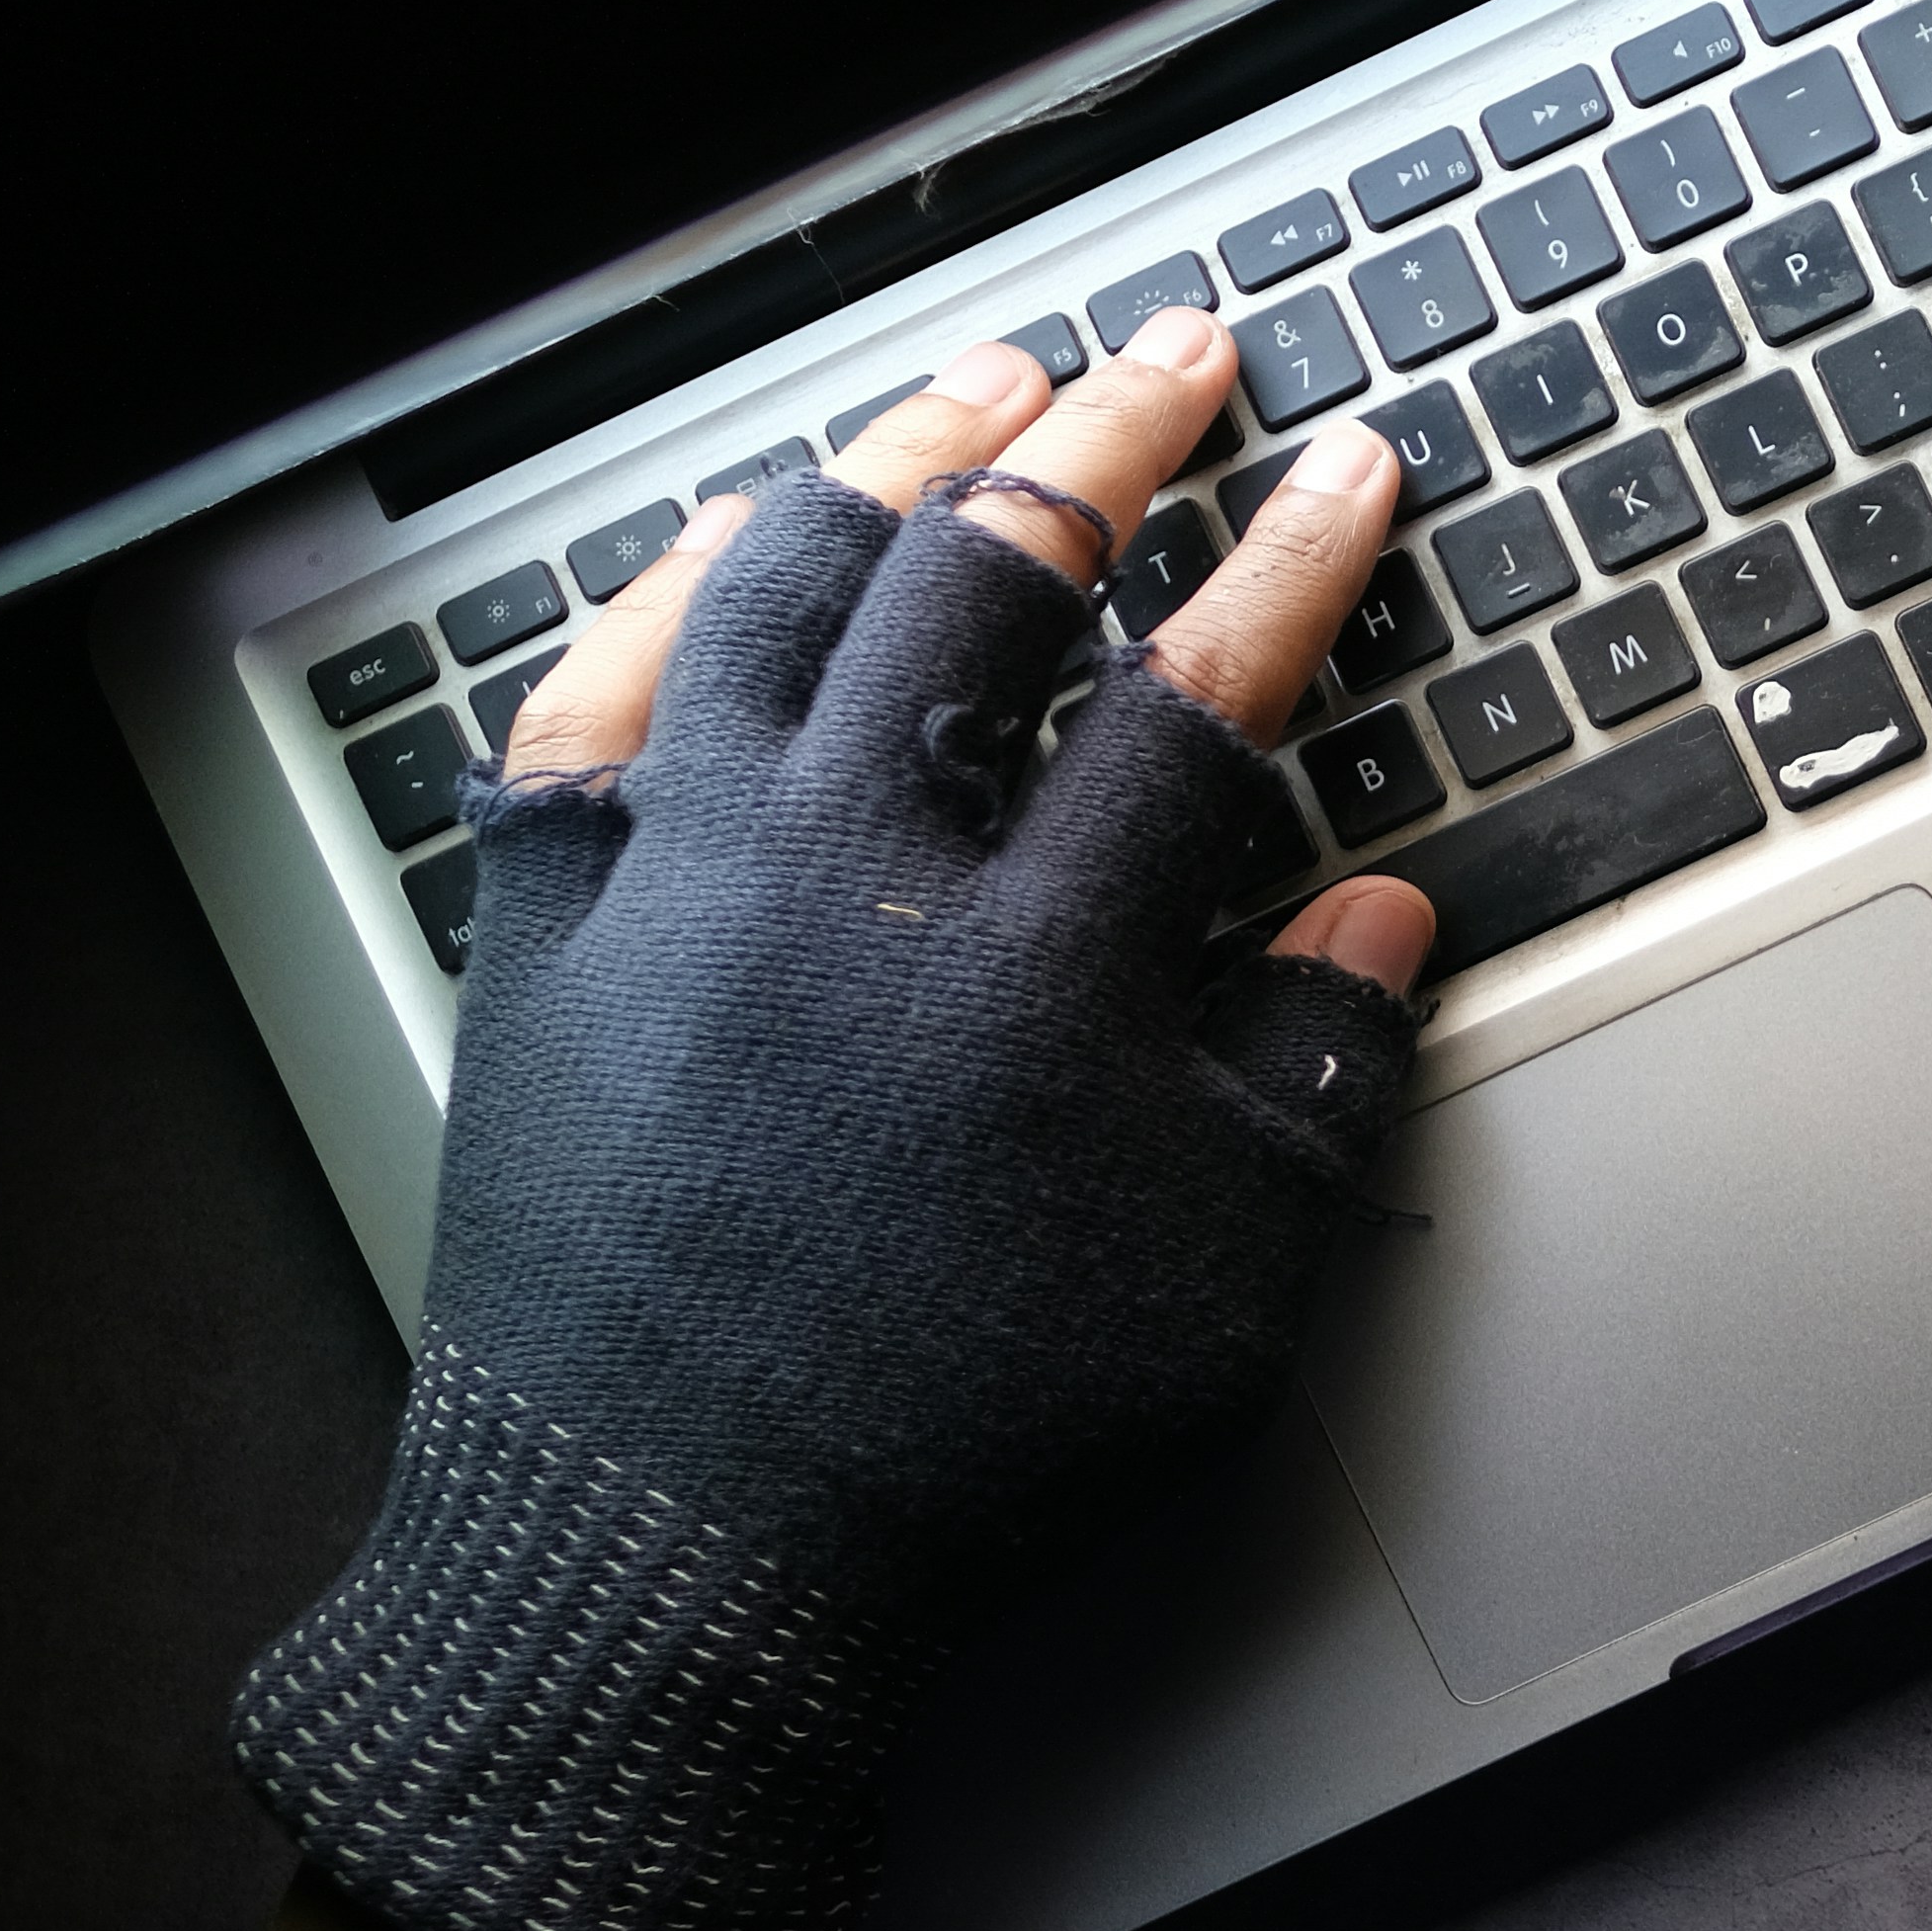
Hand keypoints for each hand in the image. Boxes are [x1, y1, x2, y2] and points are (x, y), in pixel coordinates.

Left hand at [234, 310, 1443, 1930]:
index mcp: (1040, 966)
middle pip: (992, 576)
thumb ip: (1312, 1079)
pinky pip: (606, 680)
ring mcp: (682, 874)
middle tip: (1182, 361)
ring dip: (902, 460)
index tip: (1356, 473)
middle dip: (1112, 444)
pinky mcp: (550, 914)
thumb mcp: (1217, 1293)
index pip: (1204, 696)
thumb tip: (1380, 912)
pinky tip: (744, 530)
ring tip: (983, 392)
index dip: (1298, 565)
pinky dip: (685, 580)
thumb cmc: (958, 1454)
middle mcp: (853, 875)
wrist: (669, 1569)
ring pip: (790, 579)